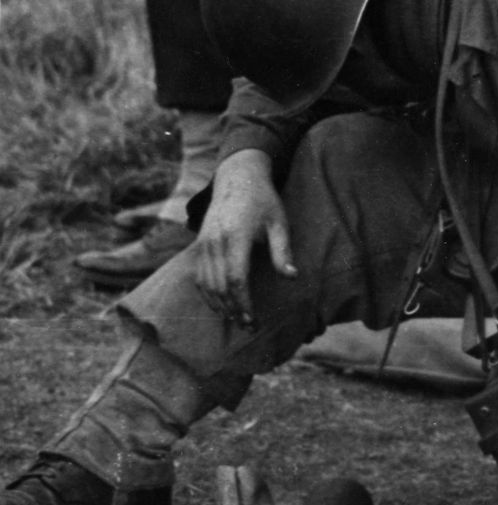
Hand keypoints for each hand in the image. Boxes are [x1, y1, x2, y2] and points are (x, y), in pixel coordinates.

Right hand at [195, 150, 292, 325]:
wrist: (237, 178)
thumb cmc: (264, 201)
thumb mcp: (279, 222)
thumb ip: (283, 251)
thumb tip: (292, 278)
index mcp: (235, 237)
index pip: (236, 279)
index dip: (244, 303)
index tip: (253, 320)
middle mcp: (214, 242)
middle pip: (220, 286)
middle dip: (233, 310)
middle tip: (248, 327)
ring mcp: (203, 244)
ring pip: (206, 284)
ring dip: (219, 305)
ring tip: (236, 320)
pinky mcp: (199, 245)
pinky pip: (199, 276)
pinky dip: (207, 294)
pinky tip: (220, 305)